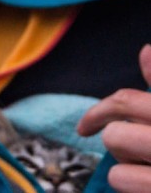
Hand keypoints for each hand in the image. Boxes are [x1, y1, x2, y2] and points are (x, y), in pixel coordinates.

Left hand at [77, 44, 150, 192]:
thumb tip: (145, 52)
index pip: (125, 102)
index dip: (99, 111)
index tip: (86, 126)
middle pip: (116, 137)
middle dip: (123, 145)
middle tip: (142, 152)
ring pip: (117, 168)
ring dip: (129, 171)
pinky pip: (124, 181)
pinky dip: (132, 185)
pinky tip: (150, 185)